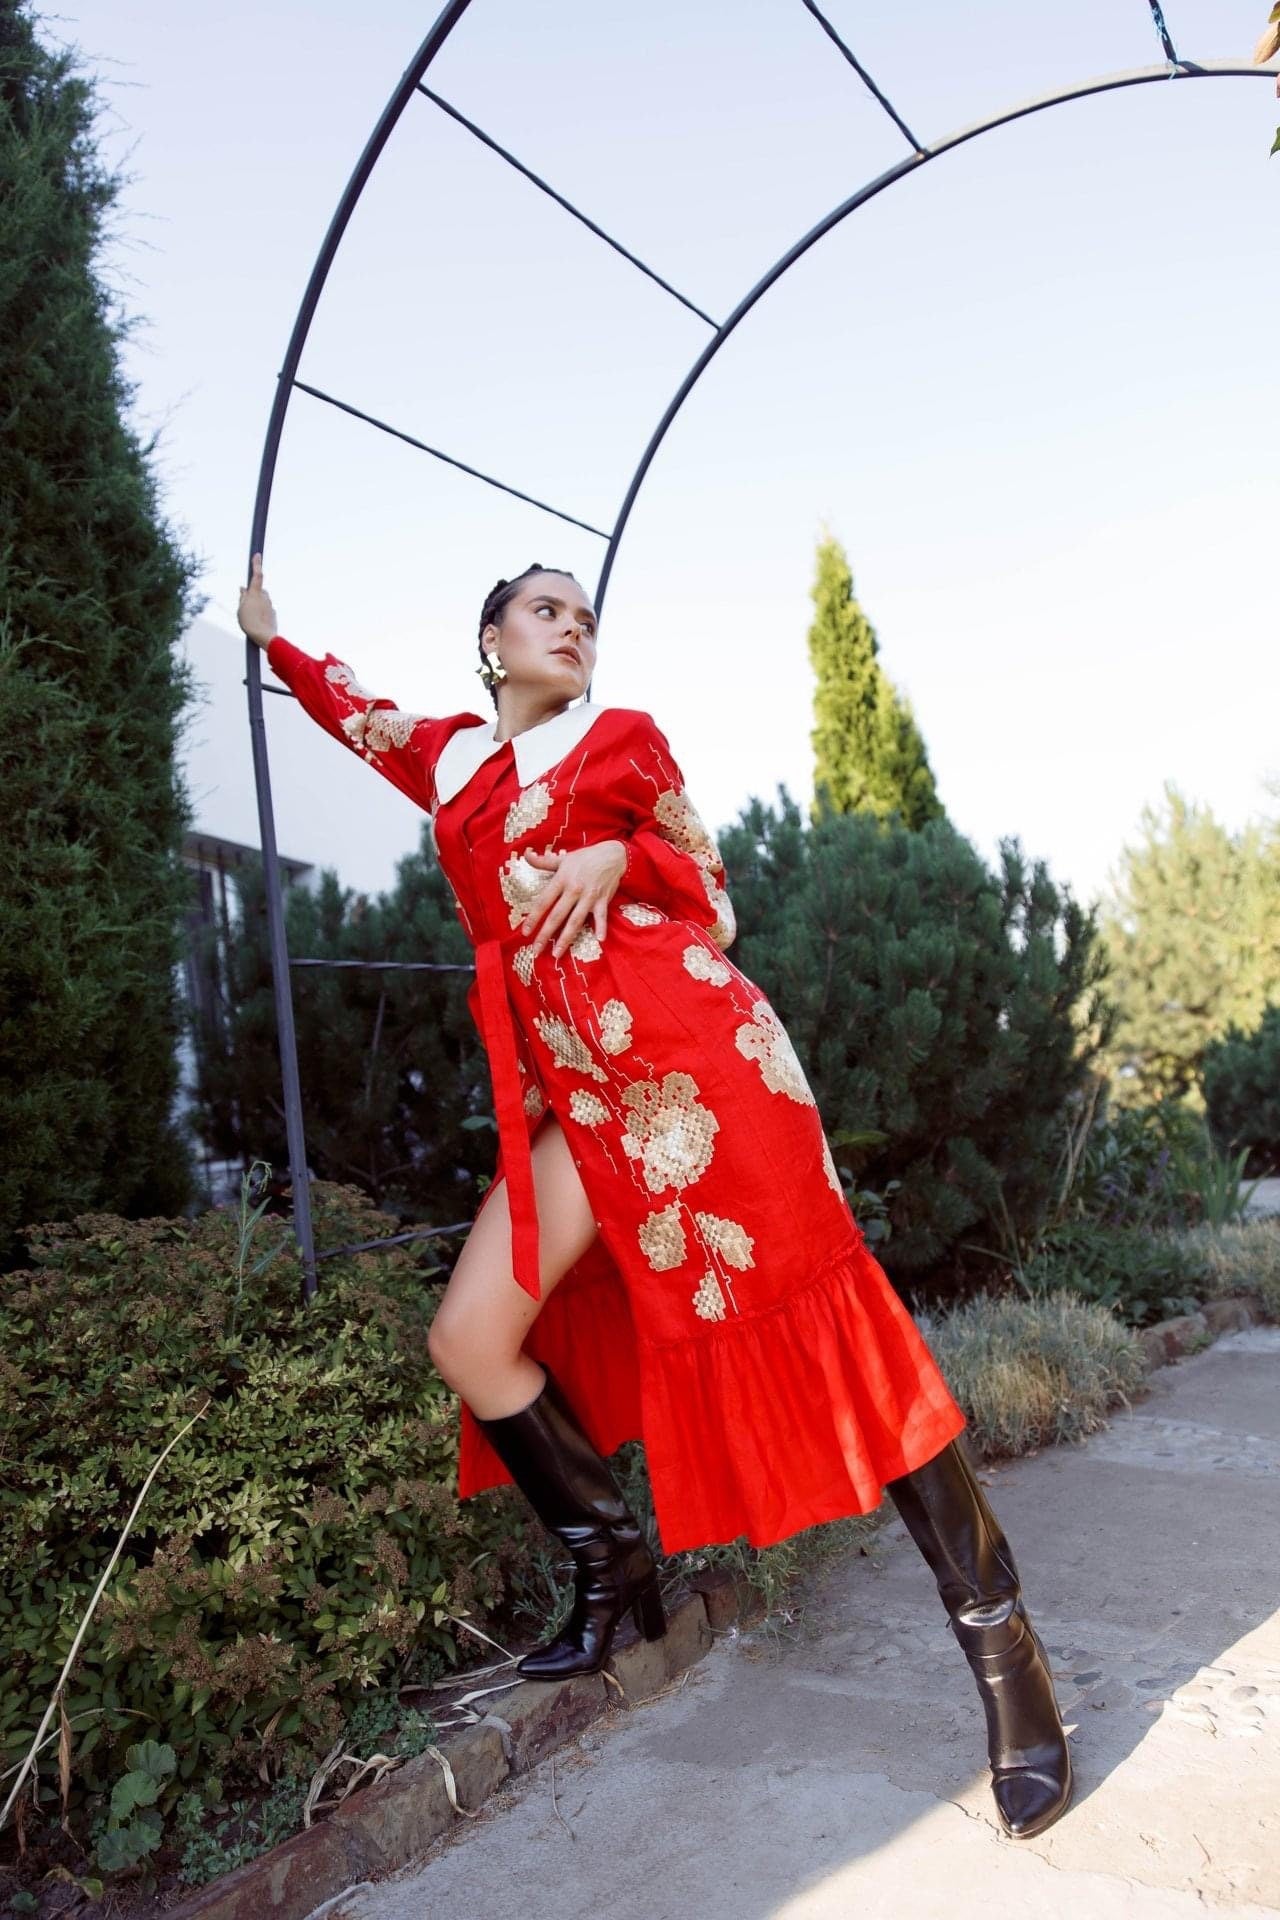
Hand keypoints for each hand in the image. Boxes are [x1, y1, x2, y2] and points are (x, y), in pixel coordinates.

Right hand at [237, 552, 276, 648]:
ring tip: (249, 618)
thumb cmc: (249, 623)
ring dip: (256, 605)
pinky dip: (260, 614)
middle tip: (245, 606)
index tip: (257, 554)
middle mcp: (265, 597)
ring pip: (262, 601)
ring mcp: (270, 605)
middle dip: (252, 594)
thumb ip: (242, 598)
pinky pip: (265, 610)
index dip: (256, 564)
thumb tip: (243, 589)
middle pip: (258, 590)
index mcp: (256, 594)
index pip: (257, 575)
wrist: (264, 637)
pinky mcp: (273, 614)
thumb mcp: (240, 609)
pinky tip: (256, 623)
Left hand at [521, 839, 626, 958]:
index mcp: (561, 880)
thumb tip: (526, 854)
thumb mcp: (562, 859)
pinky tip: (599, 939)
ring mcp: (589, 897)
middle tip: (536, 950)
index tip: (525, 932)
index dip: (533, 917)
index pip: (543, 901)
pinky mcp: (602, 901)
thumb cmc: (585, 858)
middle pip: (557, 915)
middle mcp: (574, 890)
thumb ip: (543, 861)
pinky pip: (601, 916)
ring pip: (575, 920)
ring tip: (557, 953)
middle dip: (545, 934)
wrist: (612, 855)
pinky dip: (601, 927)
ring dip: (566, 938)